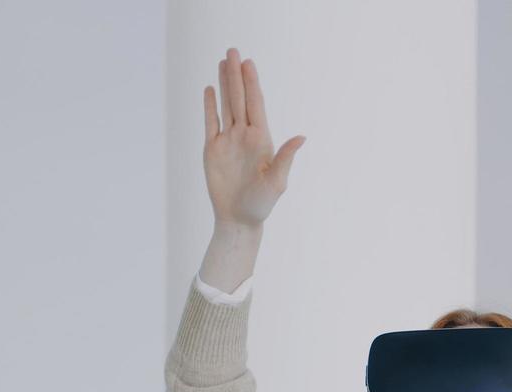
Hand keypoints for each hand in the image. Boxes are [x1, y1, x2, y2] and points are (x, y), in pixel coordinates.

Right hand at [203, 47, 304, 227]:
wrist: (239, 219)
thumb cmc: (262, 204)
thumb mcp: (277, 181)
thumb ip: (286, 157)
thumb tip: (302, 137)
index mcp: (261, 139)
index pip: (256, 105)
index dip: (252, 83)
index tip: (249, 63)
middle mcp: (245, 136)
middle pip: (240, 99)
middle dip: (236, 75)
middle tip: (233, 51)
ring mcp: (228, 141)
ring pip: (226, 106)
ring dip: (224, 84)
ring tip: (222, 62)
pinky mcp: (212, 149)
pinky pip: (211, 122)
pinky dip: (210, 106)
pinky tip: (210, 89)